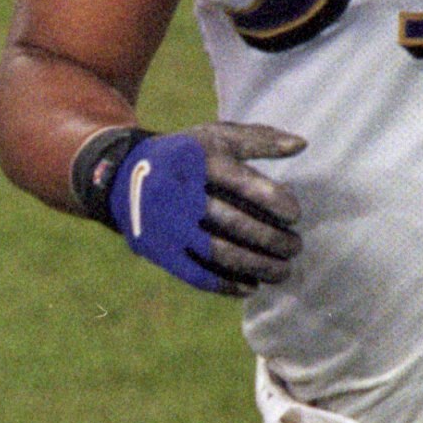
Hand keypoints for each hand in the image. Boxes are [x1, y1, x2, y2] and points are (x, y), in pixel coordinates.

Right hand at [86, 122, 304, 294]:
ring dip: (257, 266)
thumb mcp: (215, 136)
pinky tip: (252, 286)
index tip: (295, 215)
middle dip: (272, 239)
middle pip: (233, 222)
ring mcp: (166, 225)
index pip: (241, 181)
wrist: (121, 175)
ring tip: (283, 271)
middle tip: (296, 247)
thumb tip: (301, 145)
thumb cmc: (184, 156)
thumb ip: (259, 138)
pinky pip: (196, 274)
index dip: (273, 200)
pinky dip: (227, 284)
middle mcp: (179, 193)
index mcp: (196, 160)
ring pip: (218, 253)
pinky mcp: (158, 250)